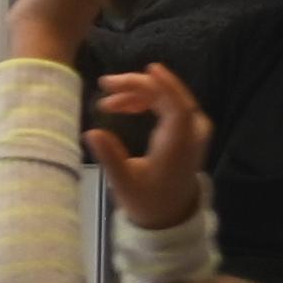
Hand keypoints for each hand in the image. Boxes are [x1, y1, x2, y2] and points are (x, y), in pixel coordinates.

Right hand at [84, 61, 213, 228]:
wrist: (170, 214)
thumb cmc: (147, 199)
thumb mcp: (124, 182)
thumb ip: (110, 157)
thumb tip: (91, 132)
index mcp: (178, 144)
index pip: (176, 106)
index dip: (165, 85)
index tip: (149, 69)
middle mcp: (191, 132)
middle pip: (169, 97)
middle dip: (137, 86)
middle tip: (105, 85)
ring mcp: (191, 130)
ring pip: (167, 99)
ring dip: (138, 94)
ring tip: (107, 102)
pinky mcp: (186, 130)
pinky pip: (169, 105)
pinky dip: (147, 101)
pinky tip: (126, 106)